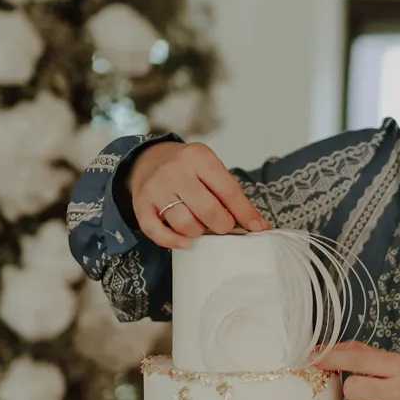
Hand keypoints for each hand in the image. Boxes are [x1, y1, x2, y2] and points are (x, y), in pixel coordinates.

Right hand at [129, 141, 271, 248]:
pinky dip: (173, 242)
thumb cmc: (186, 168)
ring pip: (185, 224)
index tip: (257, 228)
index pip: (228, 191)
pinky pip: (157, 232)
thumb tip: (259, 225)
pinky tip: (185, 242)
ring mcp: (157, 188)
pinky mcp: (141, 204)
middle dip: (222, 225)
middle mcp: (176, 171)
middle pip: (208, 210)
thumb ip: (231, 194)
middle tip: (223, 226)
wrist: (148, 159)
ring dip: (198, 232)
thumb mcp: (210, 169)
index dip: (245, 213)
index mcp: (199, 158)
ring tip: (201, 226)